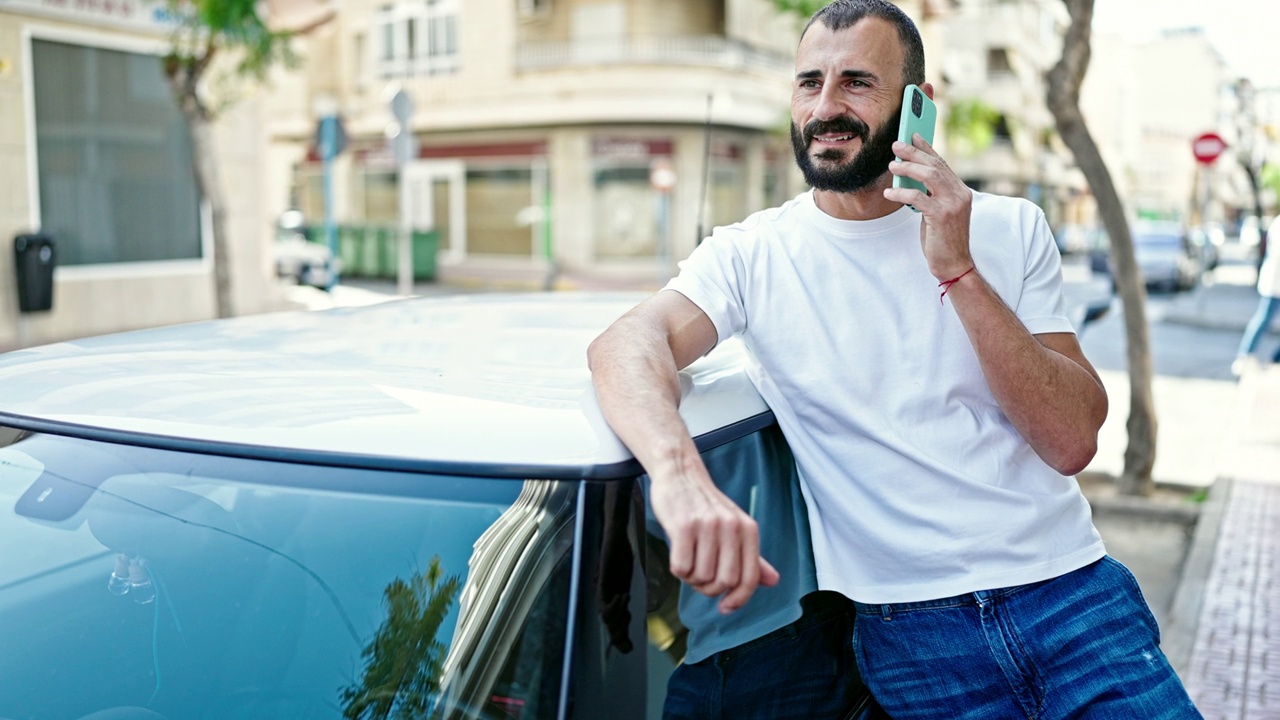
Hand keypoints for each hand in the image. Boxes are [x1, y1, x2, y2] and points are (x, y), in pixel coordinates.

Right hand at [648, 464, 779, 613]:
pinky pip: (681, 567)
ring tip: (688, 561)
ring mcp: (707, 525)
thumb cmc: (706, 506)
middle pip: (724, 582)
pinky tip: (678, 556)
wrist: (680, 474)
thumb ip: (752, 556)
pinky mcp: (683, 526)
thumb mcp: (735, 526)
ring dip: (691, 578)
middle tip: (700, 578)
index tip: (726, 607)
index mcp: (748, 529)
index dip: (738, 600)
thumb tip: (772, 581)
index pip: (749, 578)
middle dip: (709, 588)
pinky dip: (678, 570)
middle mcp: (731, 526)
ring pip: (701, 577)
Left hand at [885, 133, 974, 280]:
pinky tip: (889, 192)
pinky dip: (901, 192)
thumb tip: (908, 176)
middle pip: (935, 165)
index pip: (942, 163)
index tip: (913, 135)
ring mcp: (953, 204)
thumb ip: (929, 193)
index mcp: (960, 191)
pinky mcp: (942, 216)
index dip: (927, 148)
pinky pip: (917, 197)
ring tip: (892, 166)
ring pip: (929, 175)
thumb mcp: (937, 211)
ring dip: (907, 168)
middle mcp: (960, 194)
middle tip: (896, 146)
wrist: (954, 263)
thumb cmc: (942, 238)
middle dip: (914, 153)